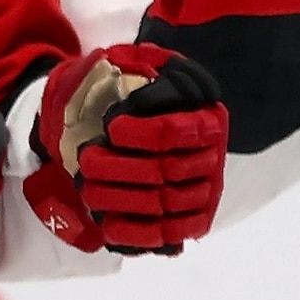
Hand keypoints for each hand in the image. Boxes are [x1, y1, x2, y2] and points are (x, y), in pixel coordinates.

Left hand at [24, 46, 228, 252]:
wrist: (126, 129)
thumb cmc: (129, 96)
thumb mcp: (134, 67)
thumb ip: (135, 66)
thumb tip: (127, 72)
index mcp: (205, 115)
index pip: (175, 131)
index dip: (142, 133)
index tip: (111, 127)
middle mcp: (212, 155)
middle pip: (166, 170)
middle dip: (120, 168)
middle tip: (86, 159)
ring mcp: (205, 190)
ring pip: (165, 202)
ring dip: (120, 197)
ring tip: (87, 187)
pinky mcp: (193, 220)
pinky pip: (170, 234)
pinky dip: (137, 232)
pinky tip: (108, 223)